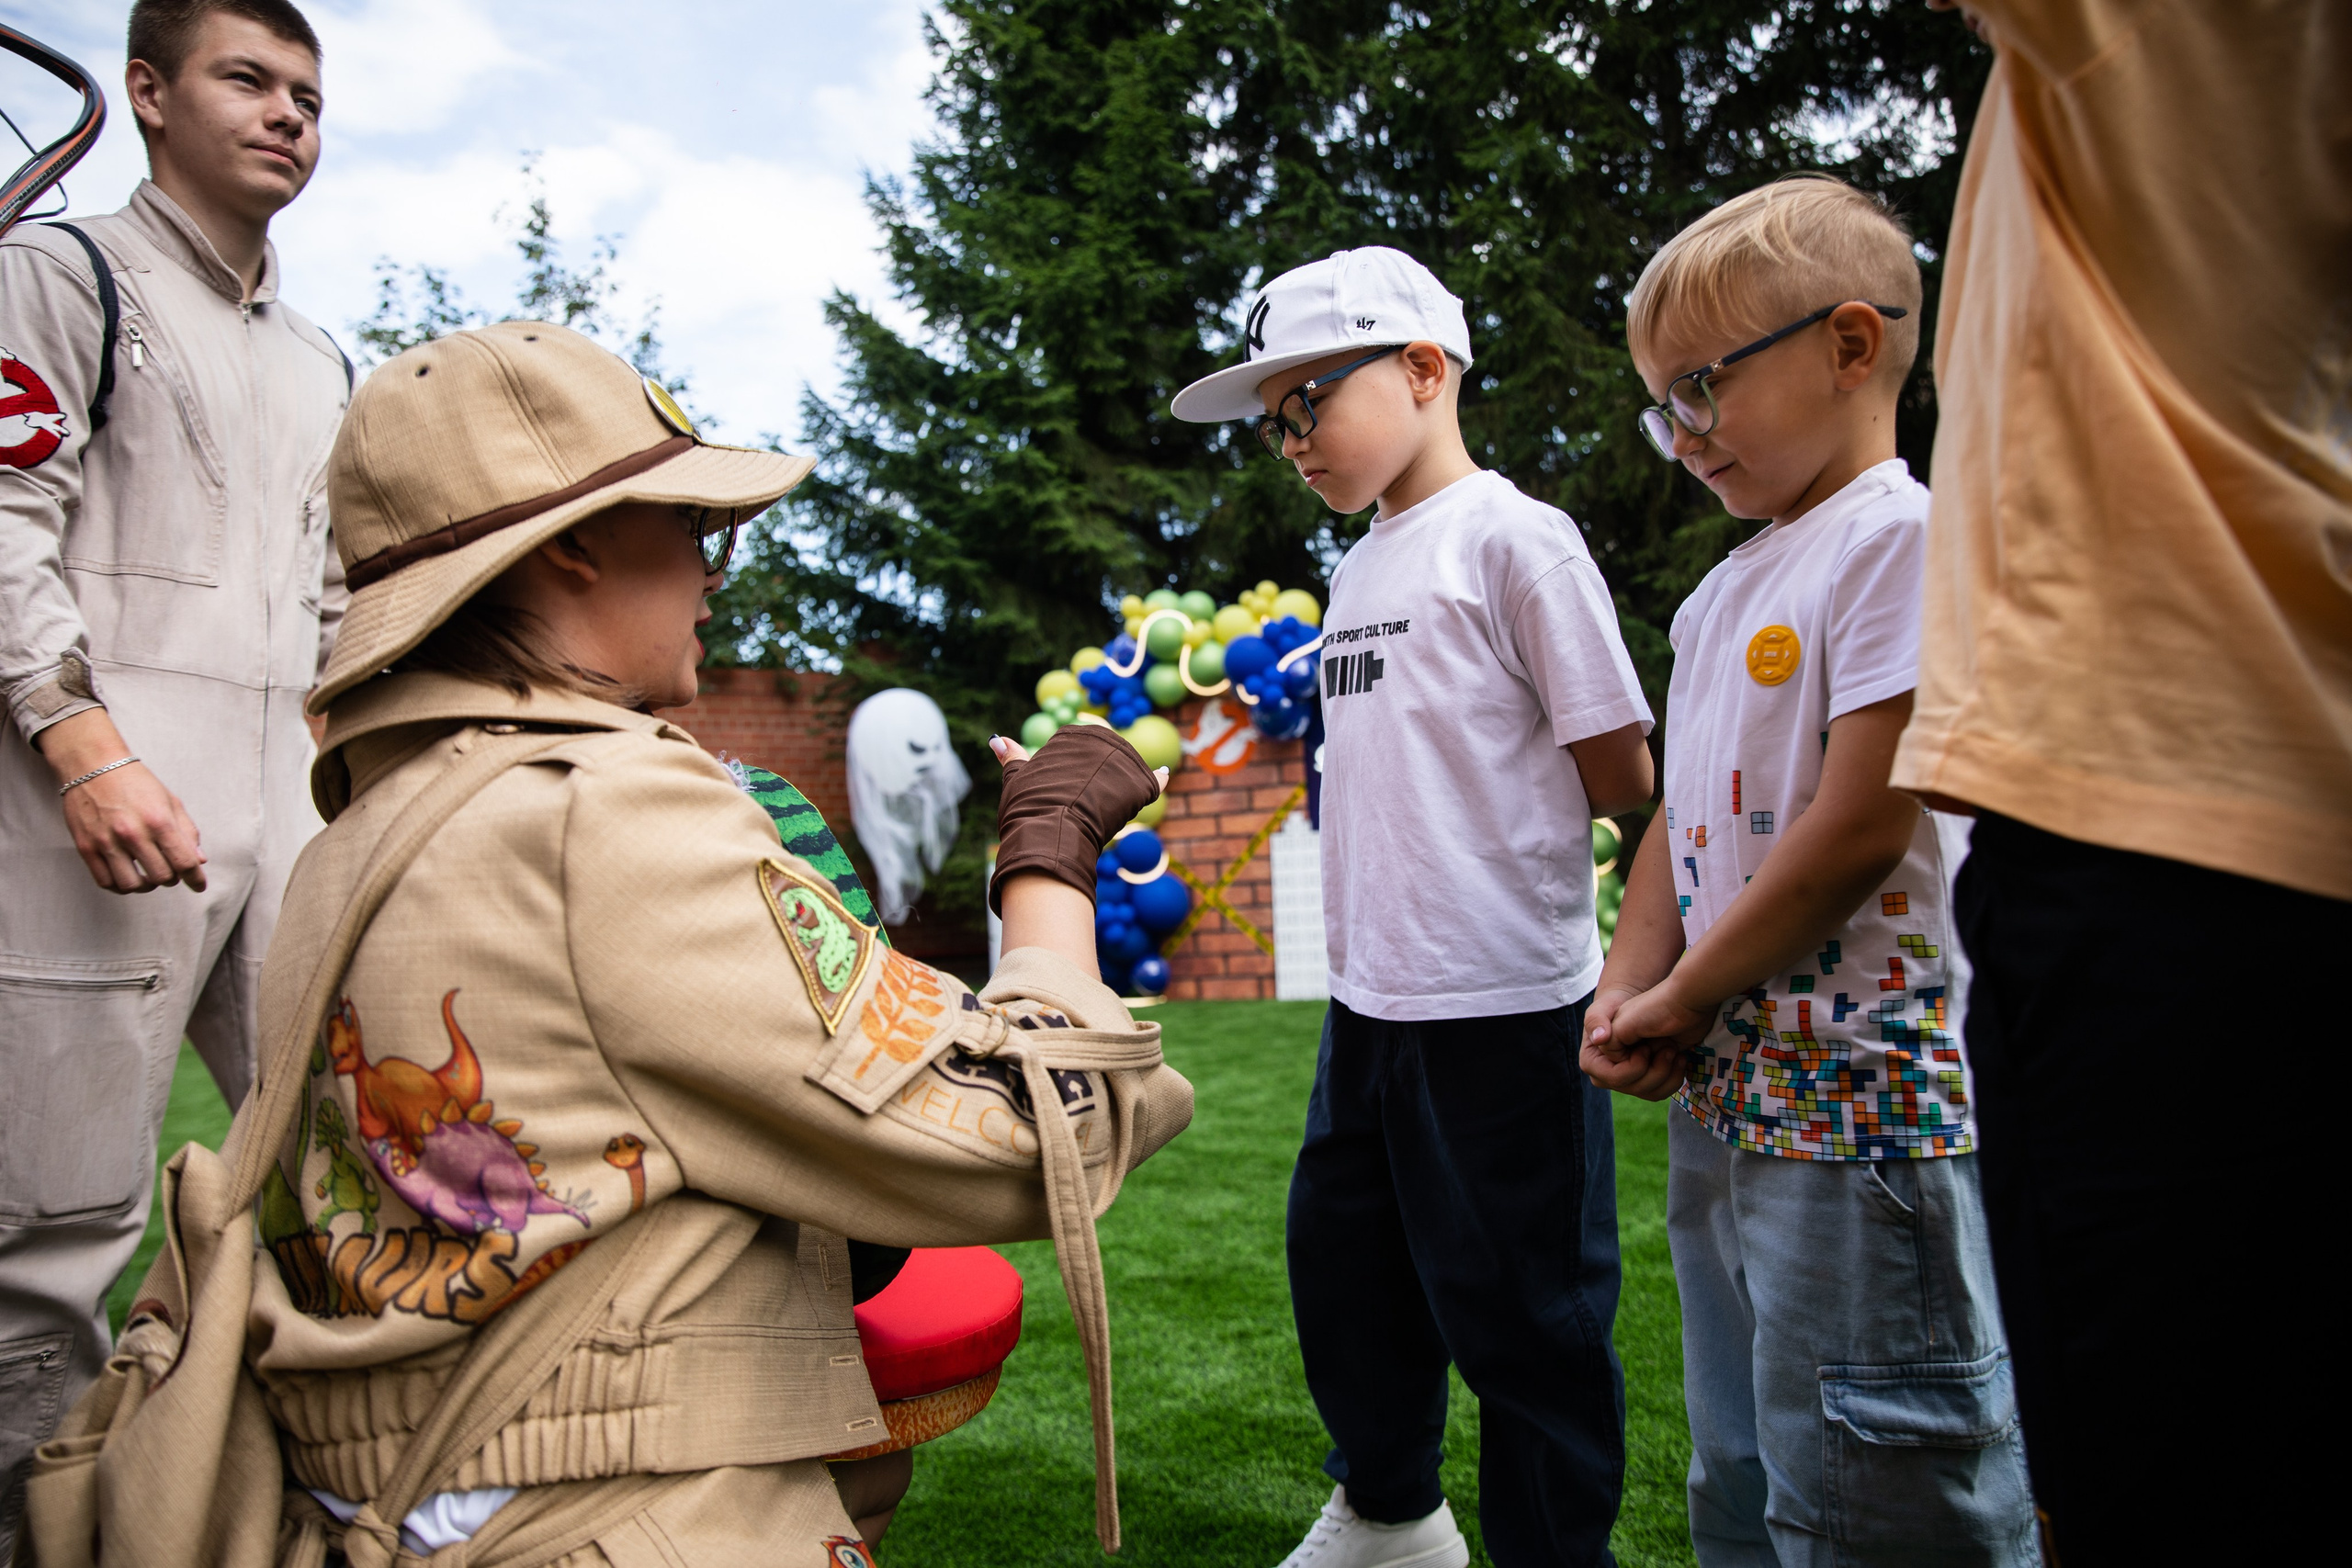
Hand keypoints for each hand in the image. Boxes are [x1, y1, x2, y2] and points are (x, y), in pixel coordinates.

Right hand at [36, 708, 206, 893]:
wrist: (93, 765)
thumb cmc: (134, 782)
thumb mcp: (170, 801)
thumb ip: (187, 832)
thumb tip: (198, 861)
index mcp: (159, 821)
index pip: (184, 862)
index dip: (196, 879)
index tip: (198, 885)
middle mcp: (133, 834)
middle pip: (161, 877)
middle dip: (172, 878)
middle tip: (170, 871)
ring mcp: (107, 842)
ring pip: (133, 885)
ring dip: (146, 886)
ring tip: (148, 876)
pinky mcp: (86, 847)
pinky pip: (105, 882)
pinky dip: (120, 886)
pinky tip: (128, 876)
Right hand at [985, 725, 1166, 913]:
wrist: (1049, 835)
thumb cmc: (1028, 810)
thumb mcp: (1017, 780)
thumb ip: (1012, 758)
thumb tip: (997, 739)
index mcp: (1072, 736)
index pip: (1081, 750)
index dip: (1075, 775)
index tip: (1066, 794)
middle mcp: (1100, 740)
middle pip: (1105, 759)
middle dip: (1099, 779)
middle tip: (1083, 804)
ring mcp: (1121, 761)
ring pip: (1125, 771)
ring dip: (1119, 786)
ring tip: (1102, 807)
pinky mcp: (1139, 783)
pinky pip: (1153, 780)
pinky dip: (1157, 779)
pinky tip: (1162, 775)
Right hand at [1581, 980, 1702, 1099]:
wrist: (1639, 1005)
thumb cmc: (1617, 1004)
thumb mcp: (1604, 1007)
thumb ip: (1596, 1020)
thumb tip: (1599, 1039)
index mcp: (1592, 1064)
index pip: (1616, 1078)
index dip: (1635, 1065)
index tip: (1646, 1046)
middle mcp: (1607, 1079)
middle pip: (1636, 1089)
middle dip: (1656, 1069)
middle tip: (1666, 1046)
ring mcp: (1628, 1083)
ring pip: (1652, 1093)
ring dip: (1668, 1073)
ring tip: (1674, 1050)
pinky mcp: (1645, 1083)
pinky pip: (1663, 1092)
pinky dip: (1675, 1077)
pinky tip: (1679, 1057)